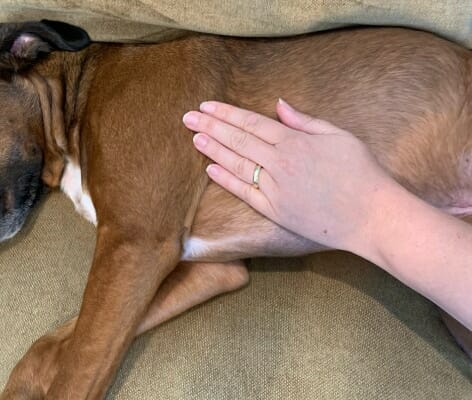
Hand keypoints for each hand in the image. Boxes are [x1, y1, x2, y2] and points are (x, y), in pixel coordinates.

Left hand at [182, 99, 398, 253]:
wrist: (371, 215)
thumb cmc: (361, 172)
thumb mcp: (338, 136)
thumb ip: (304, 121)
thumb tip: (278, 106)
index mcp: (294, 142)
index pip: (251, 123)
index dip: (226, 114)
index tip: (206, 107)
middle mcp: (279, 163)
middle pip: (237, 140)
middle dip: (210, 127)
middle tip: (187, 118)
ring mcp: (275, 188)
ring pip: (236, 165)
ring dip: (213, 150)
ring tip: (194, 138)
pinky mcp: (275, 211)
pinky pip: (245, 193)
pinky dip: (227, 180)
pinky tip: (211, 169)